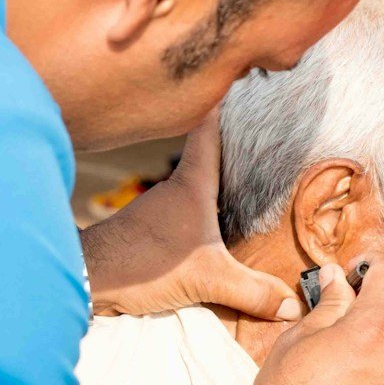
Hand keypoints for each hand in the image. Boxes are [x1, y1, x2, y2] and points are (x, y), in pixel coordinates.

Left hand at [79, 112, 303, 321]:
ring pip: (195, 188)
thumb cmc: (142, 263)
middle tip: (264, 135)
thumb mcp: (207, 279)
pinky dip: (202, 217)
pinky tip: (216, 234)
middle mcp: (175, 189)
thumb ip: (252, 292)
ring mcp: (160, 209)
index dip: (225, 104)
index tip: (239, 80)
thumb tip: (293, 305)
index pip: (210, 130)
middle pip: (208, 156)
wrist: (89, 280)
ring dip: (218, 187)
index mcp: (192, 184)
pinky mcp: (149, 231)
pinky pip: (185, 216)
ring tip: (252, 187)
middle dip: (233, 146)